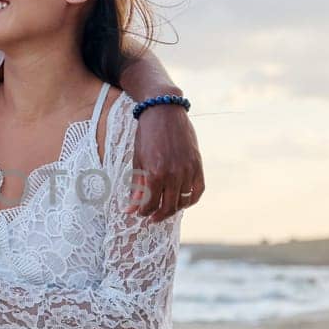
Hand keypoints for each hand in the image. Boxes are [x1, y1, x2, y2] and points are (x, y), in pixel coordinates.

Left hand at [129, 105, 203, 220]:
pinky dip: (191, 200)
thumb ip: (136, 186)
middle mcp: (173, 174)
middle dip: (157, 216)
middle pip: (168, 207)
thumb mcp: (138, 160)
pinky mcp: (197, 165)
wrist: (164, 111)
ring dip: (173, 209)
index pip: (150, 204)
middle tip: (151, 217)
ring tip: (164, 209)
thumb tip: (130, 209)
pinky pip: (197, 191)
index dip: (144, 212)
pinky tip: (181, 201)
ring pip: (183, 201)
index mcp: (155, 173)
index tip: (140, 213)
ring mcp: (188, 170)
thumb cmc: (147, 135)